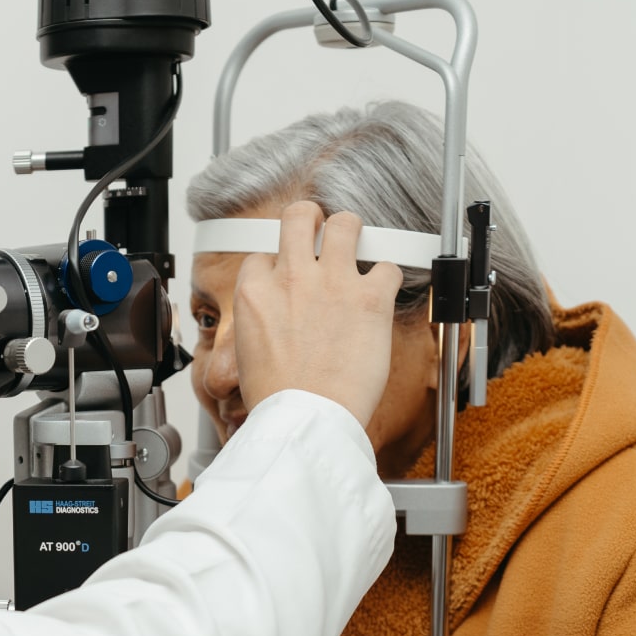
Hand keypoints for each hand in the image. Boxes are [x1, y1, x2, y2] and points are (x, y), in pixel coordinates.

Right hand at [231, 202, 401, 429]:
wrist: (306, 419)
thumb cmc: (278, 398)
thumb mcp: (248, 350)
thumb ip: (262, 318)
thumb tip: (276, 315)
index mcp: (254, 292)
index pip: (264, 254)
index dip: (279, 265)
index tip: (289, 279)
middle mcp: (291, 277)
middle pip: (299, 216)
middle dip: (312, 220)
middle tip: (322, 233)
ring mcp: (332, 283)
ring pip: (345, 224)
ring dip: (352, 233)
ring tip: (356, 250)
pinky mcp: (370, 298)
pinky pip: (388, 267)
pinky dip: (388, 279)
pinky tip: (381, 296)